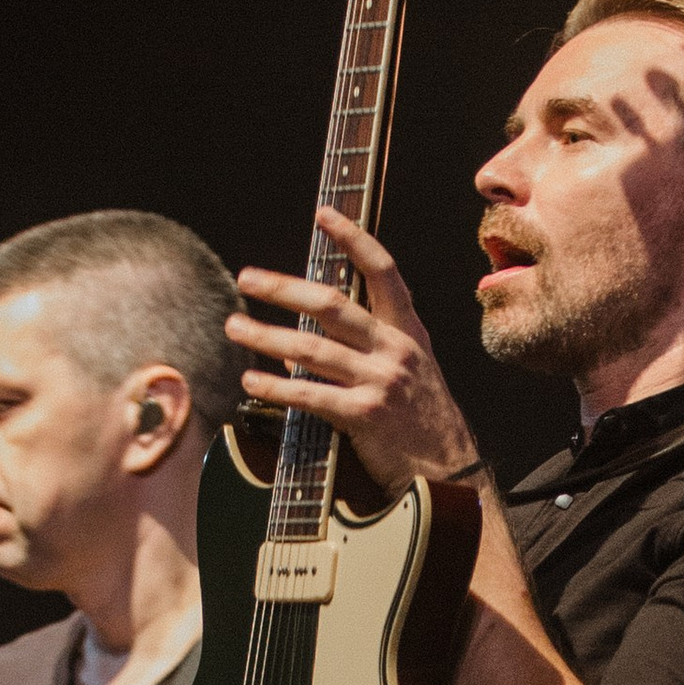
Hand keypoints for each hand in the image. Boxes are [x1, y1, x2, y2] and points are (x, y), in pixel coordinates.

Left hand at [227, 206, 483, 489]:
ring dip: (266, 336)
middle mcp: (395, 349)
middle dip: (284, 288)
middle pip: (332, 305)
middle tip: (248, 276)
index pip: (383, 271)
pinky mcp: (364, 416)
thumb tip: (299, 337)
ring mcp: (380, 381)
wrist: (448, 469)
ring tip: (235, 327)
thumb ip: (362, 345)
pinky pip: (311, 395)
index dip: (353, 239)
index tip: (324, 215)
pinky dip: (276, 386)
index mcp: (407, 330)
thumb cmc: (419, 417)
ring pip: (311, 349)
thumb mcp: (405, 368)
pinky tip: (251, 380)